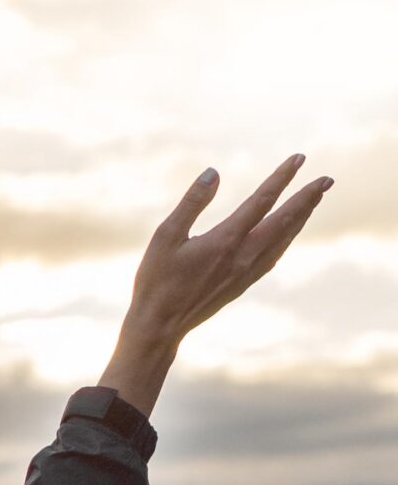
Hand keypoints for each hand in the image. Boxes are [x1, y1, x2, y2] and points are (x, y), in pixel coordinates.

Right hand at [101, 153, 331, 416]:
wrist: (160, 326)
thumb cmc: (156, 279)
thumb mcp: (165, 235)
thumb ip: (192, 203)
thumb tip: (213, 172)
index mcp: (226, 240)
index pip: (262, 201)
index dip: (282, 178)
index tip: (299, 159)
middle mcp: (243, 256)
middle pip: (284, 220)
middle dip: (307, 198)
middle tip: (327, 180)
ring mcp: (247, 271)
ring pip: (284, 239)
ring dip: (302, 217)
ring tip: (315, 200)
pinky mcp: (243, 283)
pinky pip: (275, 255)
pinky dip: (288, 238)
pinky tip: (289, 232)